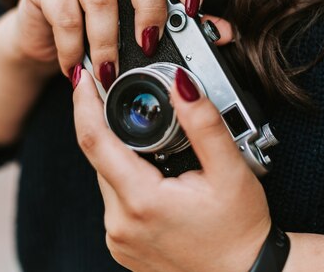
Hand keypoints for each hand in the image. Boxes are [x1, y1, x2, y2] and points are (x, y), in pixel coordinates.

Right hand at [12, 0, 207, 80]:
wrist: (42, 37)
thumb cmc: (97, 30)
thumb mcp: (137, 27)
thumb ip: (179, 26)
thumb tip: (226, 33)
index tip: (194, 6)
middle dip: (150, 9)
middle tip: (148, 46)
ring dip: (107, 42)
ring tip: (108, 71)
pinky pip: (65, 13)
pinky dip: (74, 49)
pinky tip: (77, 68)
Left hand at [73, 68, 270, 271]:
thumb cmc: (240, 229)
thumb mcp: (230, 170)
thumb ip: (204, 123)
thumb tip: (182, 84)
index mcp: (141, 201)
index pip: (94, 141)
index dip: (84, 102)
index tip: (83, 76)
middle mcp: (120, 224)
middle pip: (100, 156)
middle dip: (108, 123)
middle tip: (124, 98)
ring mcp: (118, 239)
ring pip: (106, 176)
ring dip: (121, 151)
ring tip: (152, 138)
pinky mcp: (122, 245)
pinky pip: (114, 198)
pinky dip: (126, 176)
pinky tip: (152, 169)